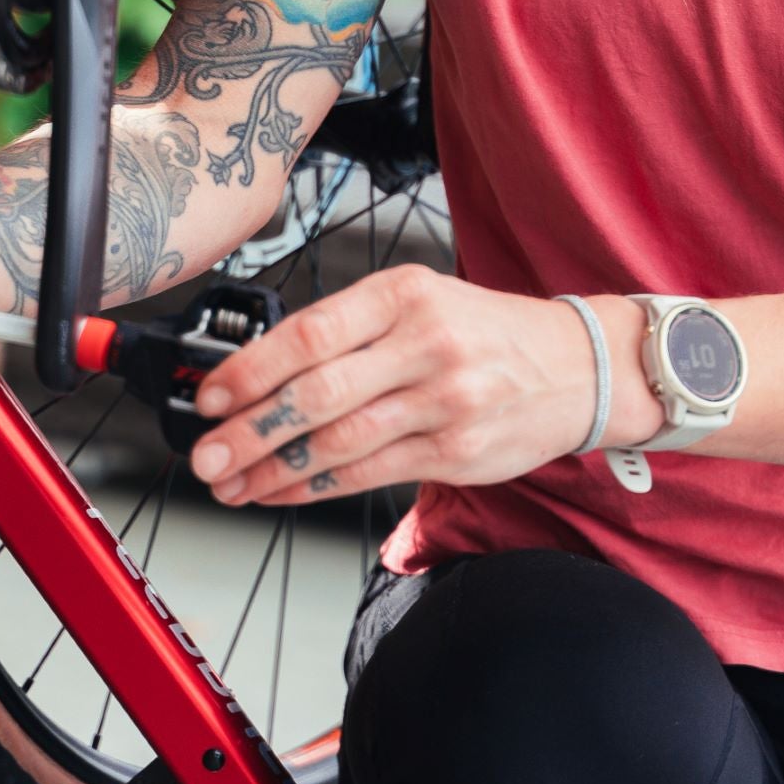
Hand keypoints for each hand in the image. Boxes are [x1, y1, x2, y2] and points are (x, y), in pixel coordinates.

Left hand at [187, 265, 638, 508]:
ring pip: (339, 441)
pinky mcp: (456, 450)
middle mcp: (425, 342)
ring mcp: (444, 400)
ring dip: (273, 468)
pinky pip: (368, 473)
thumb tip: (258, 369)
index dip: (251, 370)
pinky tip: (282, 491)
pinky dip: (315, 486)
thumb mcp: (422, 299)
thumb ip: (351, 329)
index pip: (311, 332)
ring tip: (231, 482)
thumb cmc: (484, 330)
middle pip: (317, 392)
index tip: (209, 396)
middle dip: (249, 430)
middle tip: (206, 453)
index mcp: (405, 292)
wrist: (577, 365)